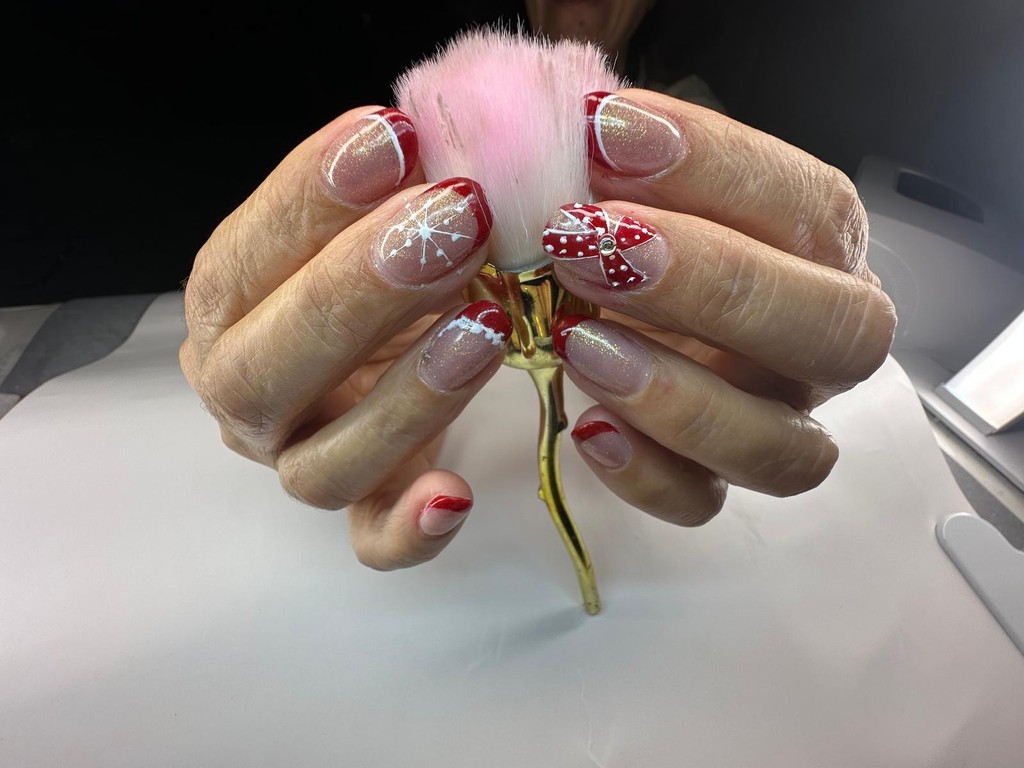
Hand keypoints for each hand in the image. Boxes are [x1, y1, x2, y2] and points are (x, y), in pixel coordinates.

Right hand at [180, 106, 509, 568]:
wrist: (383, 336)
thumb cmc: (377, 260)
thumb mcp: (373, 210)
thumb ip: (387, 183)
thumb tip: (430, 136)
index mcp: (228, 304)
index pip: (247, 255)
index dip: (314, 197)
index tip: (394, 138)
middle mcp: (246, 393)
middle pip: (268, 368)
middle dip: (358, 292)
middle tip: (451, 224)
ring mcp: (300, 460)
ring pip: (323, 463)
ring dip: (405, 397)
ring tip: (487, 324)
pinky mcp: (366, 511)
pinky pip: (373, 546)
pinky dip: (410, 529)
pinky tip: (454, 492)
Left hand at [545, 88, 896, 525]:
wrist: (594, 284)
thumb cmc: (618, 214)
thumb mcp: (621, 171)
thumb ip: (622, 154)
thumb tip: (591, 132)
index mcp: (819, 240)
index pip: (809, 205)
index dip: (716, 168)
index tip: (605, 137)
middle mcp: (819, 335)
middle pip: (836, 332)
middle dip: (714, 286)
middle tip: (592, 244)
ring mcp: (774, 417)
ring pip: (787, 448)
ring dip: (684, 400)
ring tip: (579, 343)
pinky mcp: (711, 477)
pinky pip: (704, 503)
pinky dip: (649, 475)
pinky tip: (586, 427)